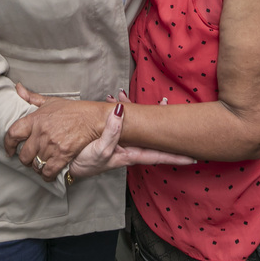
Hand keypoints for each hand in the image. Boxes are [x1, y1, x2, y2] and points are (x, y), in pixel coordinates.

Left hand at [5, 83, 108, 180]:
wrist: (93, 118)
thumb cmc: (73, 110)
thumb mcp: (51, 101)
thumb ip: (31, 97)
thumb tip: (18, 88)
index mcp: (36, 119)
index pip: (13, 134)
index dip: (8, 145)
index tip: (9, 150)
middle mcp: (42, 133)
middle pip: (24, 155)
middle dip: (25, 159)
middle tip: (29, 159)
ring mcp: (52, 144)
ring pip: (36, 164)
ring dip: (37, 167)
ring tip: (40, 164)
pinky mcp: (63, 154)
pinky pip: (49, 171)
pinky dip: (47, 175)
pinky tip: (48, 173)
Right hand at [68, 103, 194, 180]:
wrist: (65, 165)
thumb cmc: (84, 163)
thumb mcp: (100, 151)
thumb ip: (111, 132)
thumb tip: (121, 110)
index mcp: (131, 154)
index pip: (159, 155)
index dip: (177, 156)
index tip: (194, 157)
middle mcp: (128, 148)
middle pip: (151, 134)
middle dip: (160, 120)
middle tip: (169, 105)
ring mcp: (119, 142)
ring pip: (136, 124)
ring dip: (138, 109)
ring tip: (136, 95)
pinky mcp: (108, 137)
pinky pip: (120, 121)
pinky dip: (120, 109)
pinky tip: (115, 100)